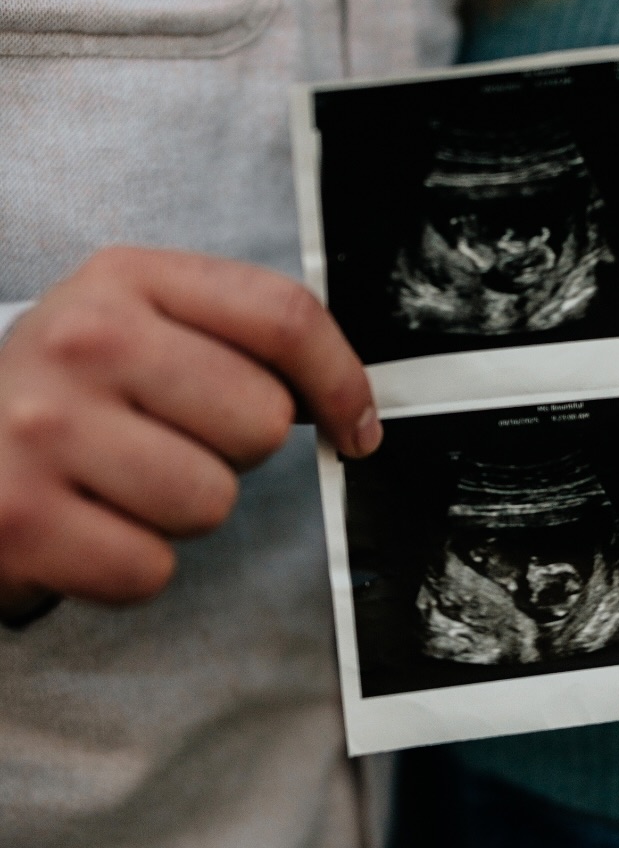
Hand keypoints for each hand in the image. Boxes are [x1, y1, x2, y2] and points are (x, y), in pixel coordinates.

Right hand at [0, 247, 380, 616]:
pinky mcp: (19, 520)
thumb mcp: (137, 320)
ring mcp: (44, 429)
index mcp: (129, 278)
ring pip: (211, 501)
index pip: (284, 316)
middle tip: (174, 442)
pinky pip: (149, 569)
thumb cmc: (65, 389)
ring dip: (183, 510)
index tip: (355, 426)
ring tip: (123, 483)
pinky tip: (89, 527)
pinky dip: (130, 565)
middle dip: (237, 450)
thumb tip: (351, 408)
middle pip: (261, 419)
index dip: (341, 380)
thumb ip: (239, 337)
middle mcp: (83, 340)